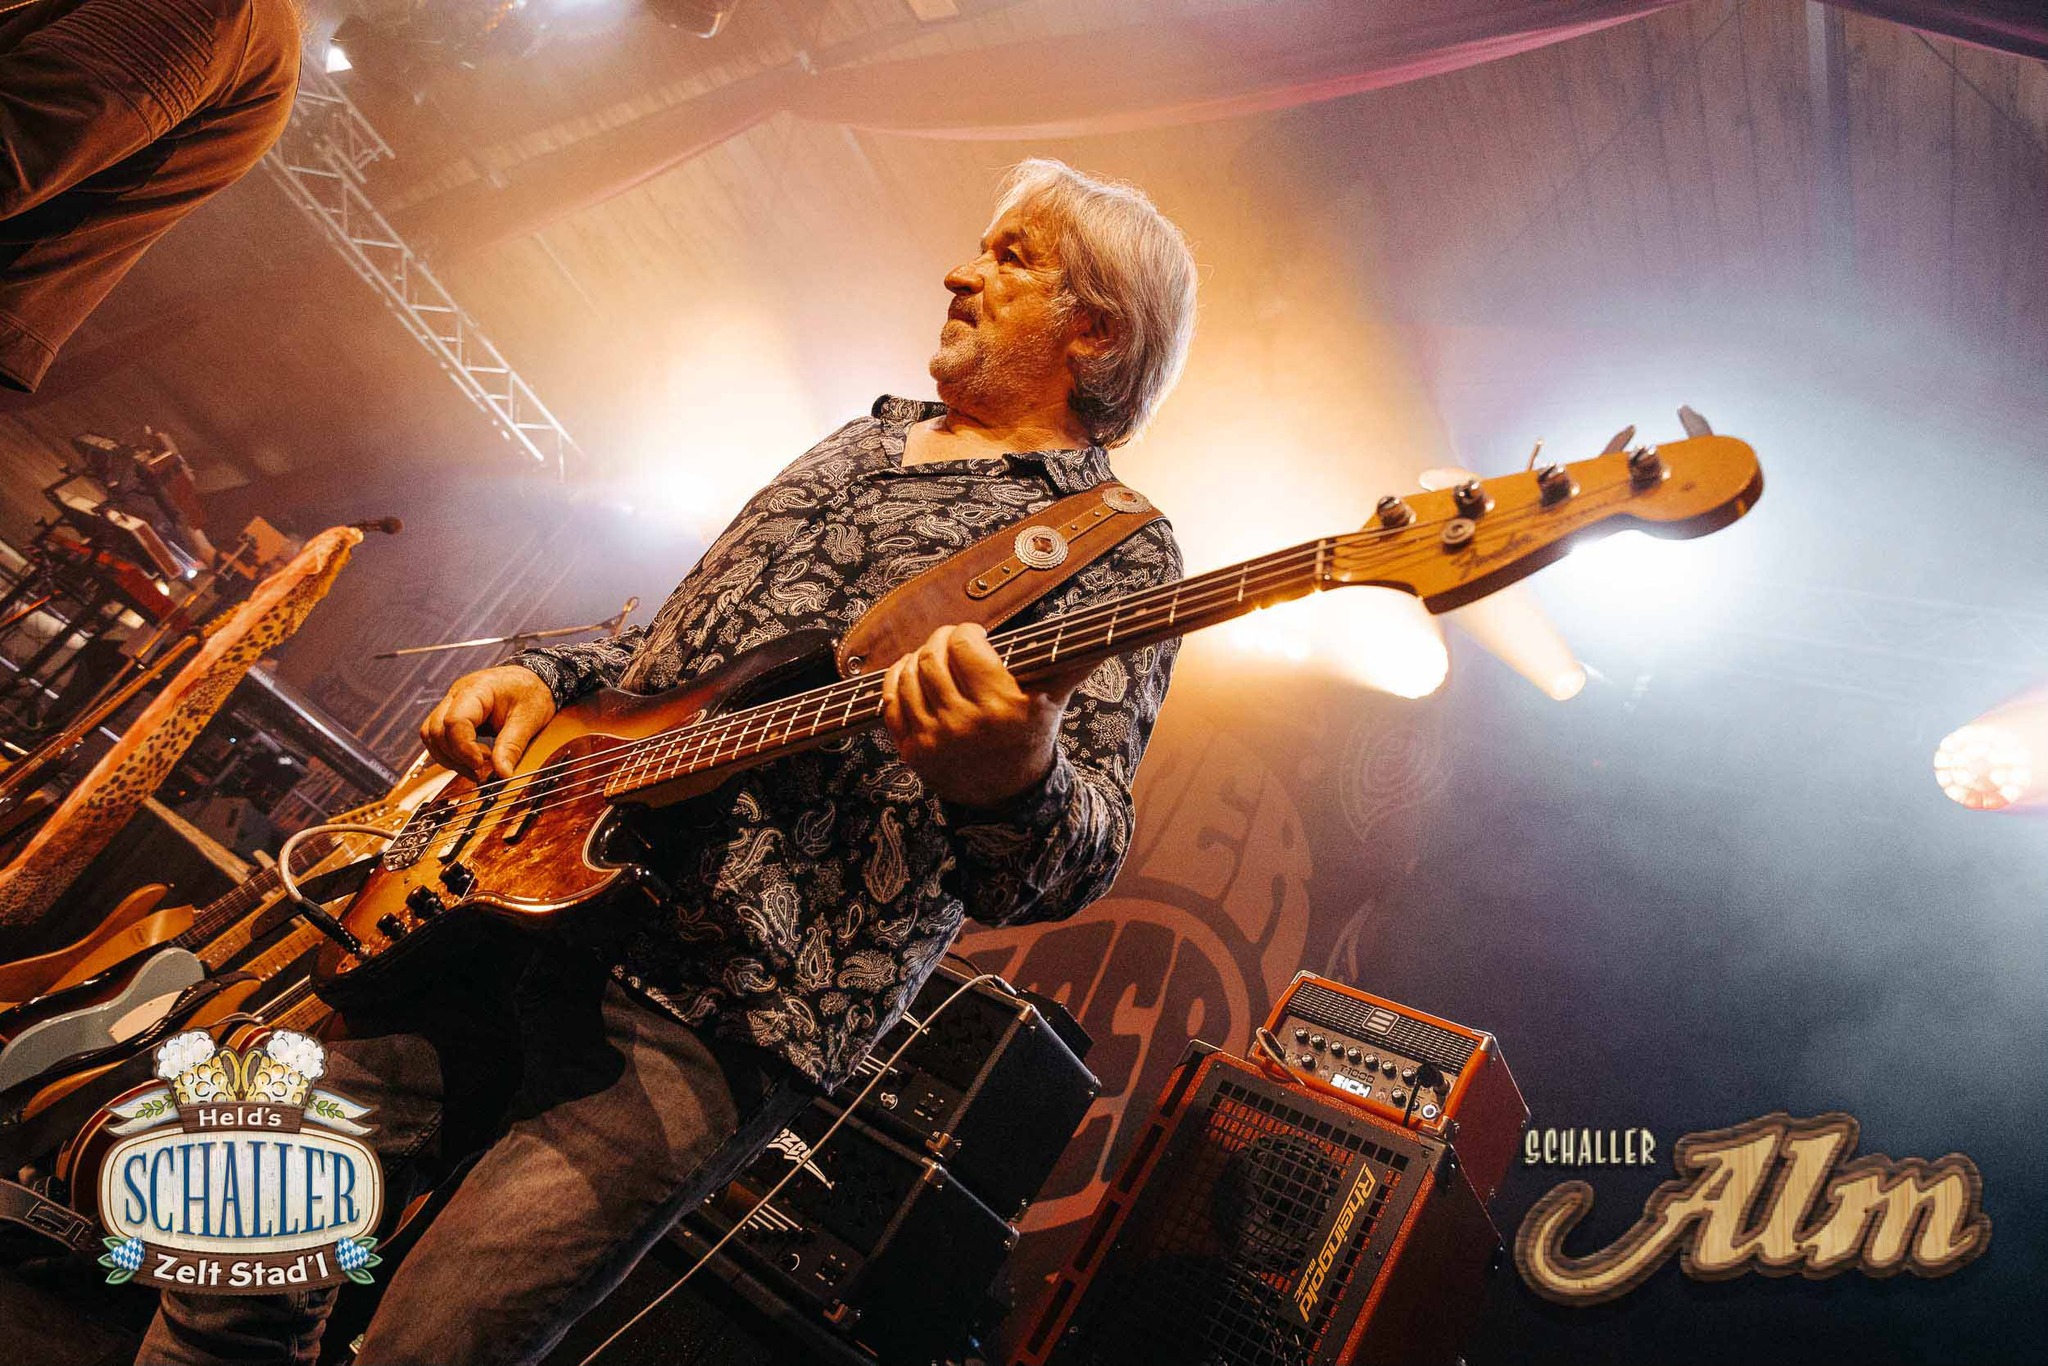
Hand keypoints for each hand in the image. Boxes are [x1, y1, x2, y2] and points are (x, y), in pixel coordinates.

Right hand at [420, 665, 556, 780]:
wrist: (535, 677)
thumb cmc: (532, 691)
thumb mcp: (528, 719)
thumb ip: (512, 747)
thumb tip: (502, 774)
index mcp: (476, 690)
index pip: (454, 721)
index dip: (463, 748)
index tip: (480, 765)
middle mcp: (457, 694)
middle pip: (436, 730)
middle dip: (454, 756)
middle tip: (480, 770)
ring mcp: (453, 703)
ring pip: (432, 734)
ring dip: (449, 757)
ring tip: (476, 767)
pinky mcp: (455, 713)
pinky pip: (440, 735)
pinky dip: (451, 751)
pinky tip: (472, 759)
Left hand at [880, 623, 1088, 807]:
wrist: (1009, 796)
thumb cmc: (1030, 736)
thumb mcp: (1053, 701)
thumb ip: (1073, 663)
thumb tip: (1107, 633)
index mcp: (1003, 707)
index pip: (965, 647)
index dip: (966, 632)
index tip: (974, 635)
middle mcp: (967, 724)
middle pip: (933, 657)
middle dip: (940, 640)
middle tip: (950, 641)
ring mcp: (936, 741)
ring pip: (909, 676)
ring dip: (916, 658)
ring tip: (932, 657)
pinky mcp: (914, 753)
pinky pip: (891, 704)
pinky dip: (896, 681)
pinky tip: (909, 673)